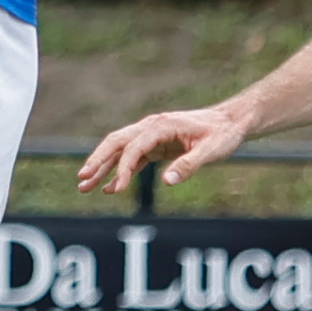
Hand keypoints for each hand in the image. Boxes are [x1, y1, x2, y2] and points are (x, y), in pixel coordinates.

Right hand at [84, 104, 245, 191]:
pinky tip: (109, 187)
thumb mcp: (210, 151)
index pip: (133, 147)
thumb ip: (188, 165)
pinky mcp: (155, 146)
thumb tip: (166, 181)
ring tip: (84, 186)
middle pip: (116, 142)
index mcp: (161, 126)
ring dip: (102, 166)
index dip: (122, 168)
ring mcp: (151, 136)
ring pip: (119, 150)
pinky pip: (131, 158)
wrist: (230, 123)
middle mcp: (151, 128)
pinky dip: (119, 171)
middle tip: (81, 178)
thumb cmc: (221, 134)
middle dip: (97, 160)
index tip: (116, 188)